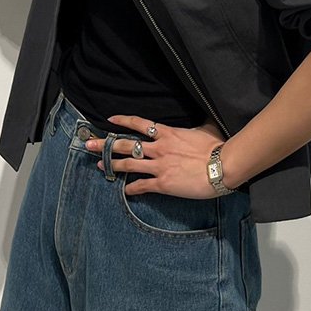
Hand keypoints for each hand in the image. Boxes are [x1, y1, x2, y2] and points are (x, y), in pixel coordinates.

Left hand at [86, 115, 226, 198]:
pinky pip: (142, 186)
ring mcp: (159, 166)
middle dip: (105, 144)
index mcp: (167, 133)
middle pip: (125, 144)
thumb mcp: (206, 128)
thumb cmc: (217, 147)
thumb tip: (202, 120)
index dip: (123, 121)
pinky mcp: (163, 183)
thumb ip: (197, 125)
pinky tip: (126, 190)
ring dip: (112, 165)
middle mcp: (159, 148)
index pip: (139, 123)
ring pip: (129, 164)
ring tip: (100, 165)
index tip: (110, 120)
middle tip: (88, 144)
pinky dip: (132, 188)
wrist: (222, 166)